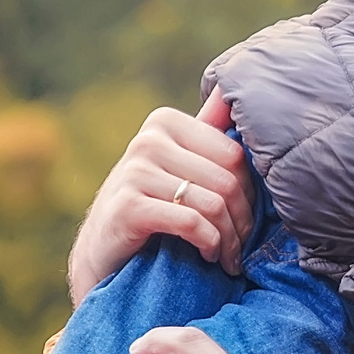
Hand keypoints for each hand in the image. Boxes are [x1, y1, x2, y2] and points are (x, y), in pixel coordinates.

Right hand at [68, 91, 257, 302]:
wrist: (102, 248)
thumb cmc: (152, 205)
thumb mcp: (178, 165)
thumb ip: (207, 136)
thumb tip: (232, 96)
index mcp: (165, 122)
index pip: (234, 155)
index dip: (250, 192)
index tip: (247, 218)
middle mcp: (148, 141)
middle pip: (226, 181)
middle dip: (242, 221)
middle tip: (242, 247)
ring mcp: (135, 172)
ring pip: (212, 205)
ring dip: (229, 240)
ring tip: (229, 257)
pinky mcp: (128, 207)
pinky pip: (191, 223)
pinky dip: (210, 245)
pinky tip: (209, 256)